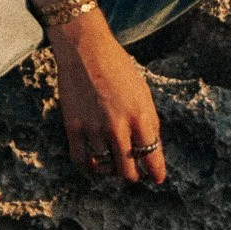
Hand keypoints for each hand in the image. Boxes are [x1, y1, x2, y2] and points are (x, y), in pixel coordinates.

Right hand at [48, 15, 166, 184]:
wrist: (86, 50)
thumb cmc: (118, 68)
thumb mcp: (143, 92)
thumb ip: (148, 121)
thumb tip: (151, 147)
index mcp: (140, 116)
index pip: (152, 157)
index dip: (156, 173)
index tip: (157, 179)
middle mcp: (117, 126)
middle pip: (127, 170)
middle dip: (133, 175)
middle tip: (134, 172)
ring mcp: (94, 128)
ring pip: (105, 167)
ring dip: (110, 169)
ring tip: (113, 163)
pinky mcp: (73, 127)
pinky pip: (82, 160)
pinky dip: (90, 166)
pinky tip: (95, 162)